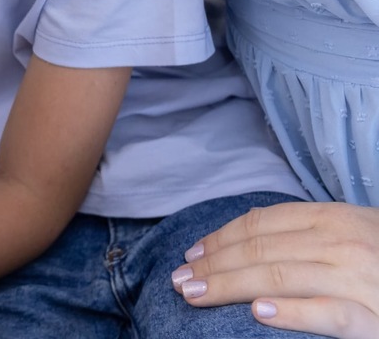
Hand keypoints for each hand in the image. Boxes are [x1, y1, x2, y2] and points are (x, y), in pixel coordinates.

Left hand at [170, 201, 378, 338]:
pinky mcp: (376, 320)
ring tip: (195, 294)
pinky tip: (259, 314)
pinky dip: (294, 312)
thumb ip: (307, 236)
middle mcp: (347, 243)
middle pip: (261, 250)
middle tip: (179, 280)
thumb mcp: (353, 238)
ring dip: (229, 285)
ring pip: (280, 277)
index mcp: (337, 218)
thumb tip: (245, 239)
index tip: (191, 253)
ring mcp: (363, 281)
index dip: (221, 237)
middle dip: (213, 264)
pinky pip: (329, 314)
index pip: (263, 224)